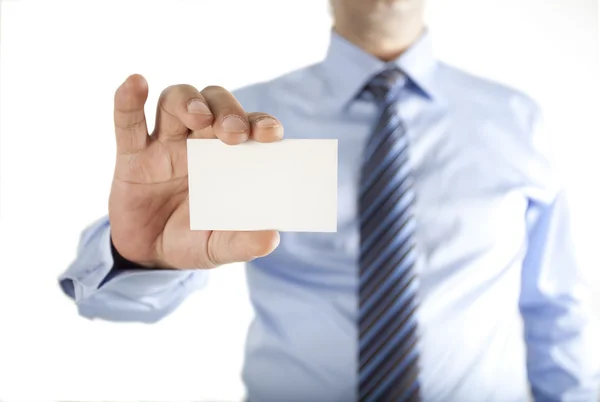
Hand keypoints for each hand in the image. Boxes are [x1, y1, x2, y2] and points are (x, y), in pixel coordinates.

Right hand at [109, 74, 281, 268]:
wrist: (149, 255)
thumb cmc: (193, 240)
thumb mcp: (219, 246)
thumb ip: (242, 242)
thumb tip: (271, 239)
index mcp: (229, 157)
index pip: (250, 126)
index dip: (261, 124)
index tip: (271, 135)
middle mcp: (199, 141)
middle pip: (214, 102)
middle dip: (226, 110)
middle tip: (234, 133)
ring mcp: (165, 144)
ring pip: (175, 100)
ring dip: (188, 101)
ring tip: (199, 116)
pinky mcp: (132, 155)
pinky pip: (128, 122)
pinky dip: (129, 101)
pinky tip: (136, 84)